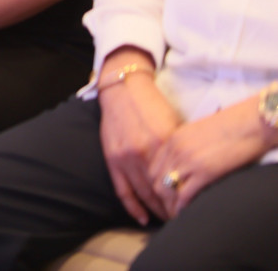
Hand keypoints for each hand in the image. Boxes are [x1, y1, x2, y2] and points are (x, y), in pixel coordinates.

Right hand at [97, 72, 181, 224]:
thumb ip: (179, 148)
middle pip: (162, 192)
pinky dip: (133, 206)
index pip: (178, 180)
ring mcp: (126, 157)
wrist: (122, 88)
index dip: (187, 199)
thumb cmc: (151, 104)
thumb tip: (192, 172)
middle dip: (174, 209)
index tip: (196, 208)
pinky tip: (143, 218)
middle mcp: (144, 153)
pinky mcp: (112, 158)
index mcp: (163, 143)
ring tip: (168, 220)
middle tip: (185, 220)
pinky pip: (123, 190)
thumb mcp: (173, 123)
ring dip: (157, 210)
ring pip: (144, 194)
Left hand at [149, 98, 270, 217]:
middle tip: (168, 211)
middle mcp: (175, 149)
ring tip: (176, 217)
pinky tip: (186, 214)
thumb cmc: (231, 127)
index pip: (153, 167)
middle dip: (160, 199)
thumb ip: (186, 148)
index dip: (156, 185)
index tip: (163, 197)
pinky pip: (185, 195)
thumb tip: (185, 167)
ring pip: (166, 190)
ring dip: (169, 206)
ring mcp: (188, 160)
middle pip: (155, 180)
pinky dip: (182, 207)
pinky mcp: (204, 171)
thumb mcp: (198, 134)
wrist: (250, 123)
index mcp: (173, 139)